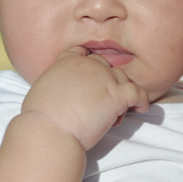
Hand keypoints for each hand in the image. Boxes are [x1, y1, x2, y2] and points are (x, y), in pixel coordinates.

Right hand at [21, 47, 149, 149]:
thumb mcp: (42, 90)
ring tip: (114, 114)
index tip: (91, 78)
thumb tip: (60, 96)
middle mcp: (88, 65)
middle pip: (105, 66)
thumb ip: (56, 85)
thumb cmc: (40, 118)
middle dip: (105, 83)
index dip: (90, 65)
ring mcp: (104, 78)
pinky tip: (141, 108)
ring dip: (120, 94)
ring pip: (122, 79)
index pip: (84, 53)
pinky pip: (138, 92)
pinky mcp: (116, 95)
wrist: (49, 129)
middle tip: (99, 104)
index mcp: (66, 61)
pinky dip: (142, 100)